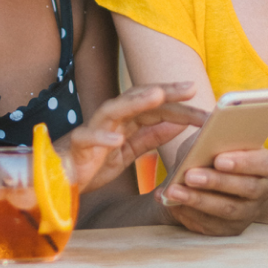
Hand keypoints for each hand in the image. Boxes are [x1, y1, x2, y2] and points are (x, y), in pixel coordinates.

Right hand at [57, 82, 206, 193]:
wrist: (59, 180)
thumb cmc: (94, 162)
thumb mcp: (130, 151)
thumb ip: (151, 136)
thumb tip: (179, 124)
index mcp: (126, 121)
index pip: (157, 109)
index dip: (182, 108)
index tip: (208, 111)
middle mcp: (111, 119)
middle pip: (140, 99)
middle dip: (165, 92)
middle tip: (191, 87)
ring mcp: (93, 129)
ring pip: (114, 109)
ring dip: (135, 101)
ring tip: (157, 96)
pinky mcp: (77, 146)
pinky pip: (88, 138)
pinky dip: (102, 136)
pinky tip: (116, 139)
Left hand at [159, 148, 267, 235]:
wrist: (207, 181)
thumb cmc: (211, 155)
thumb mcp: (213, 143)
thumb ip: (212, 141)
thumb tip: (199, 144)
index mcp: (263, 164)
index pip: (263, 163)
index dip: (242, 162)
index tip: (218, 160)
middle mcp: (260, 190)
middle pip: (245, 188)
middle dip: (215, 182)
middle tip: (189, 176)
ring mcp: (247, 212)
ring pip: (226, 209)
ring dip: (198, 200)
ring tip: (173, 191)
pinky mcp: (230, 229)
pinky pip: (212, 225)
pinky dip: (189, 214)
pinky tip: (172, 205)